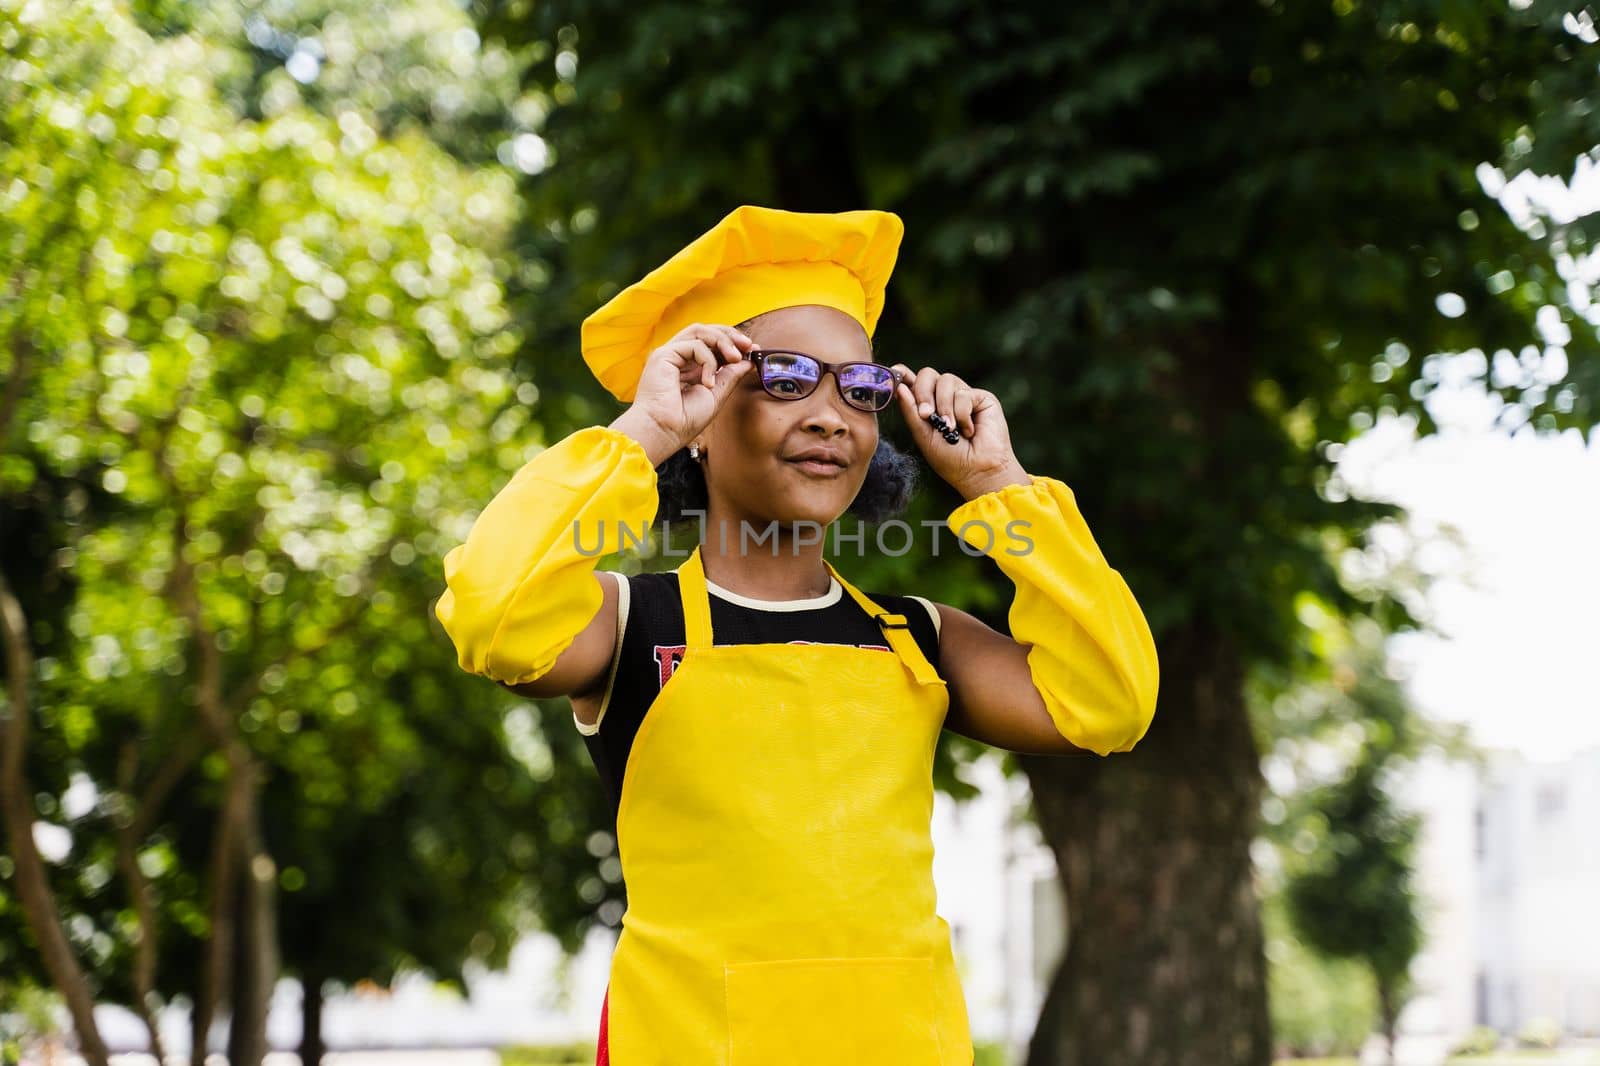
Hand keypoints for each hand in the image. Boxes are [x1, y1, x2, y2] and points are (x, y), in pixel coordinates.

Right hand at [610, 323, 756, 464]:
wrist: (664, 432)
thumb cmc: (685, 421)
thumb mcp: (717, 394)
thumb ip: (731, 375)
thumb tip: (749, 360)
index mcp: (689, 367)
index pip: (712, 344)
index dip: (733, 343)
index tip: (753, 350)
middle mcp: (679, 357)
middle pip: (706, 331)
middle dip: (730, 335)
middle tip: (748, 346)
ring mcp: (670, 354)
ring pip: (700, 331)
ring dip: (723, 340)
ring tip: (736, 357)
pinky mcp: (663, 355)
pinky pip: (694, 345)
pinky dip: (708, 360)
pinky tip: (709, 382)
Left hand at [889, 363, 1029, 499]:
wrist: (978, 471)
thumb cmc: (950, 459)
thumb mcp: (924, 436)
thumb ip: (911, 412)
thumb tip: (899, 387)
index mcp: (927, 406)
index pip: (913, 382)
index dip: (903, 374)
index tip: (895, 371)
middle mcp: (944, 397)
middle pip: (928, 374)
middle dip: (923, 393)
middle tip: (926, 415)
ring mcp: (963, 395)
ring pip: (946, 380)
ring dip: (945, 407)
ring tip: (951, 429)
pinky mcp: (981, 397)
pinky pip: (964, 393)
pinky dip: (963, 414)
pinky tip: (969, 430)